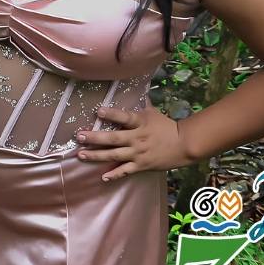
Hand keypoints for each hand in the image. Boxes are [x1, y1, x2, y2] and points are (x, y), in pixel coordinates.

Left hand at [75, 105, 191, 181]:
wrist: (184, 145)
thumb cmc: (166, 126)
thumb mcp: (153, 112)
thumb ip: (140, 103)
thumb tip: (134, 86)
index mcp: (140, 123)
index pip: (125, 117)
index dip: (112, 114)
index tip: (98, 111)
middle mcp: (137, 138)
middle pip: (113, 138)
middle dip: (95, 138)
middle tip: (79, 136)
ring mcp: (138, 153)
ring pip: (115, 155)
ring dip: (97, 155)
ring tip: (81, 155)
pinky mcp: (141, 165)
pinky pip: (125, 171)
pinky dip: (114, 174)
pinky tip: (103, 177)